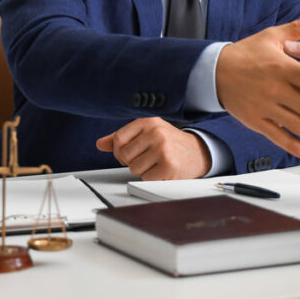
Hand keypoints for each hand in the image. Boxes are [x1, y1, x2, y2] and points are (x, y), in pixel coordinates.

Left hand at [95, 117, 209, 179]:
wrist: (199, 152)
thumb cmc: (170, 143)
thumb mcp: (147, 133)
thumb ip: (123, 138)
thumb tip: (100, 144)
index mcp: (149, 121)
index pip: (119, 138)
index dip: (120, 150)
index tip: (131, 151)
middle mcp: (156, 132)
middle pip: (124, 155)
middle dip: (133, 161)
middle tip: (147, 158)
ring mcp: (163, 148)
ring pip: (134, 168)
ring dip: (143, 170)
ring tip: (157, 163)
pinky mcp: (168, 165)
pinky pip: (146, 178)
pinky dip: (153, 178)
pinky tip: (163, 169)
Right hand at [215, 11, 299, 158]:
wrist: (214, 70)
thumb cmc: (246, 52)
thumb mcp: (272, 36)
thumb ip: (298, 30)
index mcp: (283, 67)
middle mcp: (275, 88)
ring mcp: (265, 106)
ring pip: (295, 124)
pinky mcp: (254, 120)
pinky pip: (275, 135)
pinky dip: (290, 144)